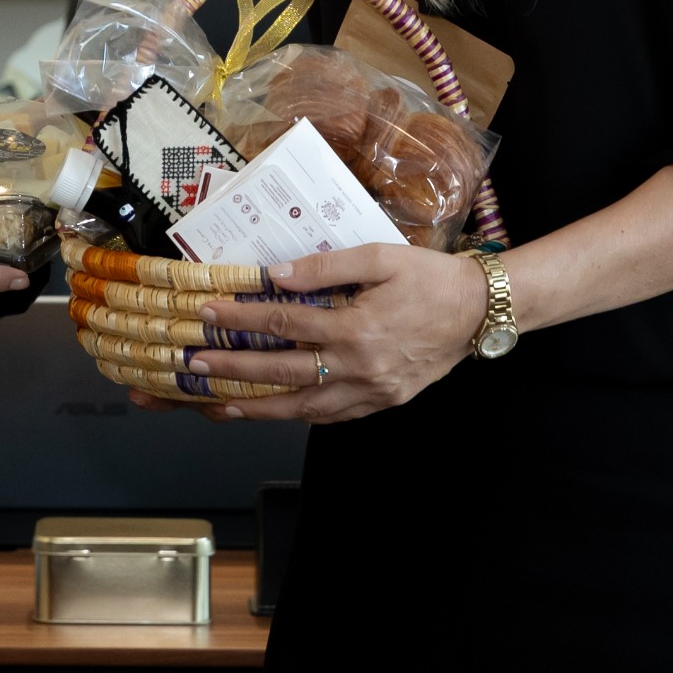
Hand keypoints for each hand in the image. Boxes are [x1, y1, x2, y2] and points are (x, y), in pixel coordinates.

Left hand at [158, 241, 489, 423]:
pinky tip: (272, 410)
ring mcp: (371, 392)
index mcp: (357, 328)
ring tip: (218, 407)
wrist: (479, 312)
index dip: (241, 320)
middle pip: (283, 374)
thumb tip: (276, 275)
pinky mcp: (381, 402)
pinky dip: (297, 415)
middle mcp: (360, 367)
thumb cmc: (431, 278)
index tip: (208, 313)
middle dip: (233, 371)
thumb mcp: (380, 257)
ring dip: (257, 408)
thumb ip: (326, 267)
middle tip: (193, 369)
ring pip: (303, 408)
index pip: (284, 325)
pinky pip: (330, 416)